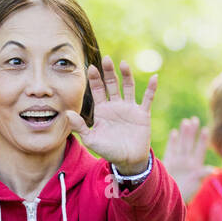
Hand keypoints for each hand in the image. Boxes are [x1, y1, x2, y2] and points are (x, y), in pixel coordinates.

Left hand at [64, 57, 155, 173]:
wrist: (128, 161)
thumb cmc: (108, 150)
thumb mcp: (91, 139)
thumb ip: (79, 126)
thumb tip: (67, 113)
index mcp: (102, 110)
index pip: (97, 90)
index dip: (95, 79)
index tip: (91, 68)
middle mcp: (115, 105)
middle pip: (112, 84)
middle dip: (109, 72)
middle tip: (106, 59)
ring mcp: (129, 108)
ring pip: (128, 87)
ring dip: (126, 75)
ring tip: (123, 64)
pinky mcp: (142, 113)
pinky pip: (147, 98)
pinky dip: (151, 88)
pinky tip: (154, 77)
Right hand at [164, 117, 217, 197]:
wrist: (168, 200)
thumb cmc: (184, 194)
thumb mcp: (195, 184)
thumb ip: (202, 175)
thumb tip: (213, 170)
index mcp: (195, 166)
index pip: (200, 150)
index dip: (203, 140)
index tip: (205, 130)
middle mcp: (187, 162)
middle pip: (191, 144)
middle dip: (193, 132)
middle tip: (195, 119)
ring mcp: (178, 161)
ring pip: (181, 144)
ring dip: (183, 134)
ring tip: (186, 121)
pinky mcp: (168, 163)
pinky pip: (171, 150)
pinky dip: (172, 142)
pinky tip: (174, 132)